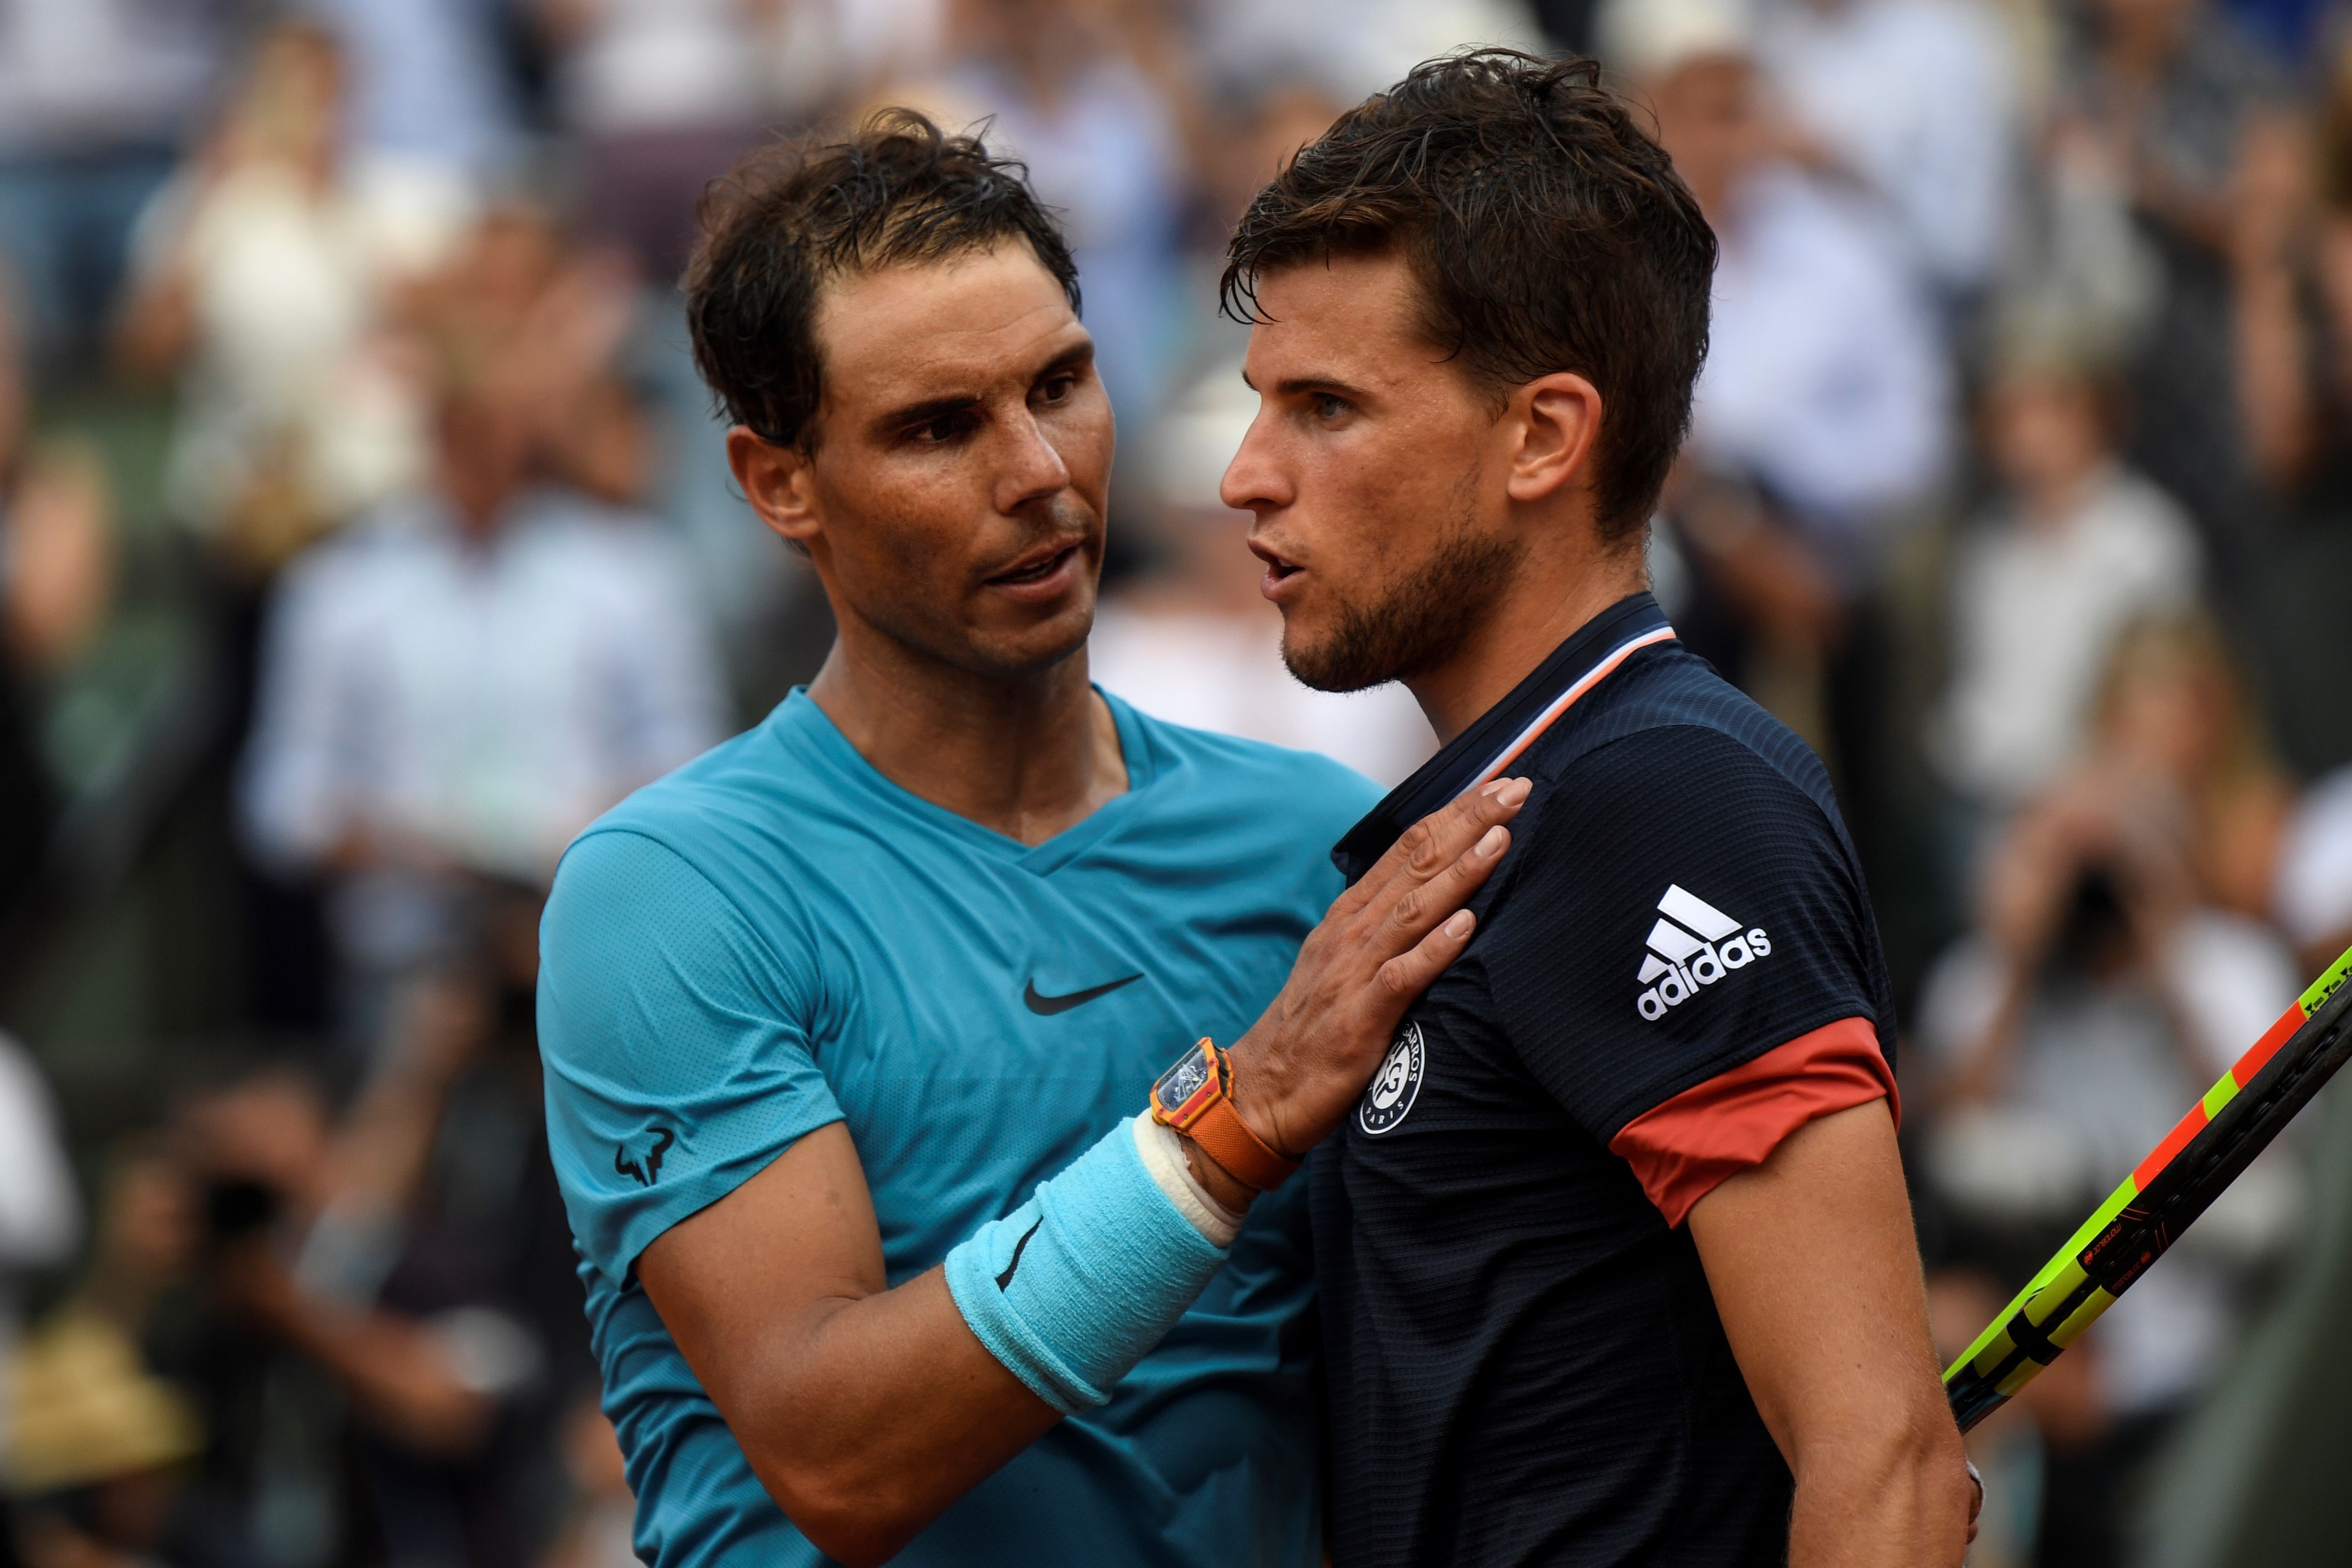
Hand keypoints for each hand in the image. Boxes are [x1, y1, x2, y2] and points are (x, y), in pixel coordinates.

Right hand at [1198, 776, 1528, 1197]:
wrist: (1263, 1091)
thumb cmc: (1314, 1029)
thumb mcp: (1345, 964)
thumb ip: (1384, 928)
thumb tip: (1434, 896)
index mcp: (1351, 917)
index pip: (1408, 849)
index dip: (1454, 814)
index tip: (1498, 784)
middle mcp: (1352, 933)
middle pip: (1416, 864)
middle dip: (1467, 822)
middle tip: (1514, 787)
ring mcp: (1354, 972)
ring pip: (1414, 909)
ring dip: (1460, 871)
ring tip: (1500, 838)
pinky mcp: (1360, 1017)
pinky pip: (1403, 976)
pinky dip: (1435, 948)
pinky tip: (1466, 924)